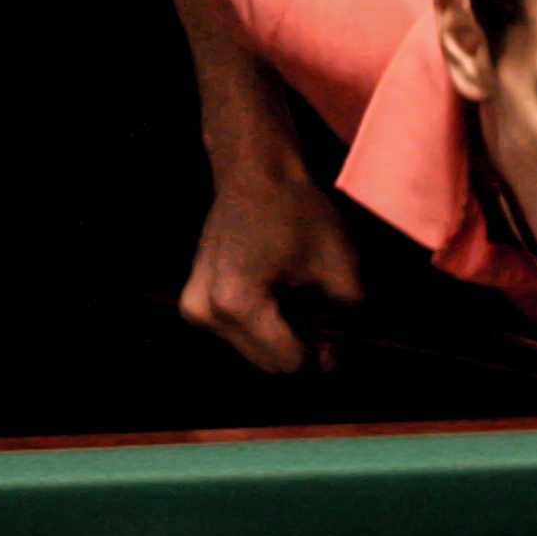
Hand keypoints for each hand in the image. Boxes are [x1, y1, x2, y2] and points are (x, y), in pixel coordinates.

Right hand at [179, 148, 363, 374]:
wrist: (253, 172)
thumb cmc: (296, 209)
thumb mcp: (338, 261)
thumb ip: (344, 314)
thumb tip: (336, 356)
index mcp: (237, 302)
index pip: (287, 361)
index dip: (319, 354)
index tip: (337, 335)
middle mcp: (205, 313)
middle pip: (267, 363)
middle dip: (299, 348)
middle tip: (322, 318)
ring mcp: (193, 310)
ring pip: (253, 353)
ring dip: (281, 339)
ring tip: (299, 300)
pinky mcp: (192, 305)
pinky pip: (238, 335)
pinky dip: (263, 327)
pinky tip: (277, 296)